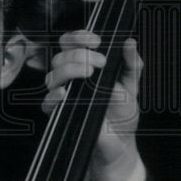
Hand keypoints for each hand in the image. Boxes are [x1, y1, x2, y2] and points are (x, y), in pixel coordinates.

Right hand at [43, 32, 142, 180]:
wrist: (121, 143)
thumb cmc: (123, 113)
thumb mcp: (132, 85)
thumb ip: (131, 63)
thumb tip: (129, 42)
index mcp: (85, 66)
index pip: (71, 43)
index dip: (79, 37)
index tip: (97, 41)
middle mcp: (71, 79)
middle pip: (59, 56)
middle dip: (78, 54)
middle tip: (99, 62)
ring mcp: (64, 97)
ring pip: (52, 76)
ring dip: (69, 70)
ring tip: (90, 74)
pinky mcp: (60, 115)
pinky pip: (48, 102)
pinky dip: (55, 96)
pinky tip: (67, 93)